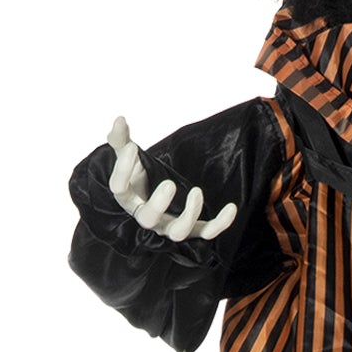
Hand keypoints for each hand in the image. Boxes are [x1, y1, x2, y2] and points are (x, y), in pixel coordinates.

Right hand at [105, 115, 238, 241]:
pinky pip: (207, 232)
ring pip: (178, 232)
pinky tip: (231, 207)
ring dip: (188, 215)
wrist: (159, 196)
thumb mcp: (130, 158)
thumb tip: (119, 119)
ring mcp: (170, 225)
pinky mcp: (193, 229)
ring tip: (197, 191)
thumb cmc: (142, 177)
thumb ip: (121, 140)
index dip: (123, 169)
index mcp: (129, 198)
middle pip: (148, 219)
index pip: (119, 190)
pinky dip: (220, 223)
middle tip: (169, 183)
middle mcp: (149, 216)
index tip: (133, 147)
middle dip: (158, 204)